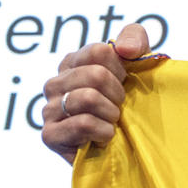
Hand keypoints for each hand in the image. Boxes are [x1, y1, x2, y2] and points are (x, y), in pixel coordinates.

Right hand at [41, 23, 149, 164]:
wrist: (131, 149)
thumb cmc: (132, 103)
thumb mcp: (138, 65)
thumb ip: (134, 38)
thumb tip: (125, 48)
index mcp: (71, 63)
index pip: (99, 52)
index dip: (121, 69)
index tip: (125, 83)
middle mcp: (54, 83)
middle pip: (96, 75)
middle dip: (119, 94)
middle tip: (120, 107)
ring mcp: (49, 109)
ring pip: (88, 98)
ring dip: (112, 113)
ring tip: (113, 122)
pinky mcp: (50, 135)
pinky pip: (83, 124)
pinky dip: (104, 131)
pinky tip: (106, 137)